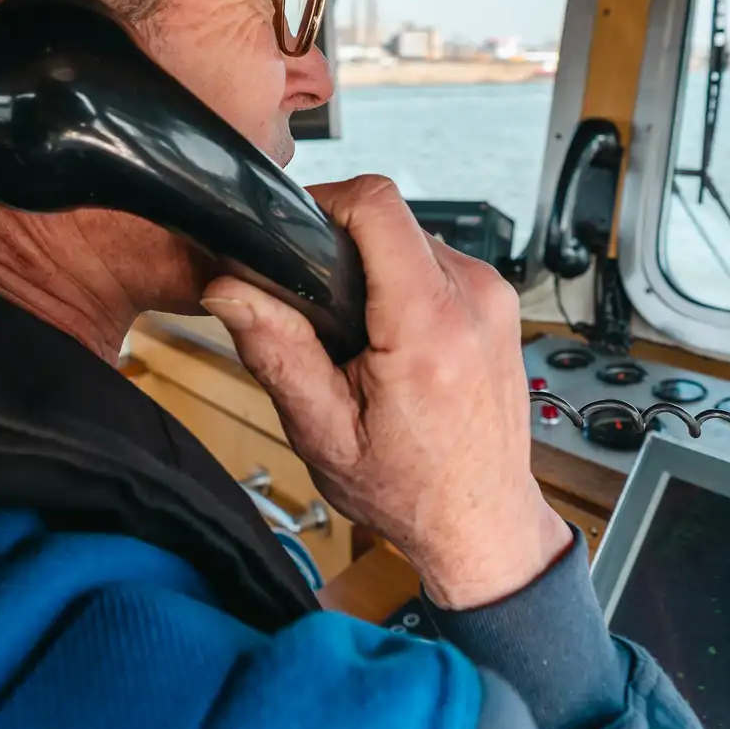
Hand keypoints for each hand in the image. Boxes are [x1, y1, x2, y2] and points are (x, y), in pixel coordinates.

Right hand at [200, 175, 570, 609]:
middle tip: (320, 312)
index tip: (296, 238)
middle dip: (345, 252)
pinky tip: (392, 340)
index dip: (325, 204)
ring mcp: (495, 298)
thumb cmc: (408, 490)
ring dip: (377, 270)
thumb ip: (277, 352)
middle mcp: (474, 300)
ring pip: (414, 238)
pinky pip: (439, 263)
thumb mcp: (322, 432)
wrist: (480, 524)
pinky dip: (406, 286)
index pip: (378, 206)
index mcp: (427, 328)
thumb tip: (228, 289)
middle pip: (391, 220)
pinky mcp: (500, 303)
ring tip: (357, 335)